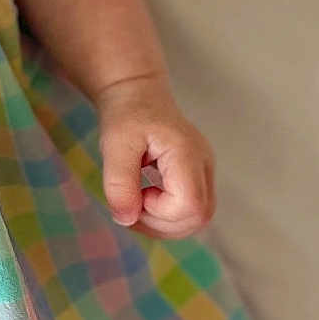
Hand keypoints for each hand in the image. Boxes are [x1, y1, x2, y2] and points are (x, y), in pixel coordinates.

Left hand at [93, 74, 215, 238]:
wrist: (136, 95)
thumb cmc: (126, 115)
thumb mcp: (114, 145)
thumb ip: (119, 184)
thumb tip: (125, 220)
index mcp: (187, 153)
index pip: (190, 204)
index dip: (159, 212)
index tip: (136, 194)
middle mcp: (203, 164)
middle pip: (199, 216)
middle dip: (161, 224)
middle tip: (131, 206)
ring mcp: (204, 171)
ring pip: (199, 217)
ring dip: (164, 224)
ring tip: (136, 205)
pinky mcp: (197, 177)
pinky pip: (192, 209)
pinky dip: (168, 217)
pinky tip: (145, 202)